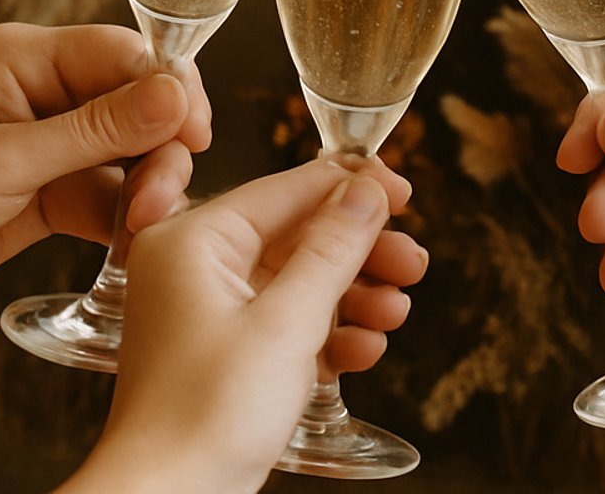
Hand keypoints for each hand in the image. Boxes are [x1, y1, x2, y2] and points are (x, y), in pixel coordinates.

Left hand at [0, 22, 208, 316]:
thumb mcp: (3, 161)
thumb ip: (96, 130)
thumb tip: (175, 94)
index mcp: (26, 59)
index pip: (127, 54)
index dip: (170, 90)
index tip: (194, 137)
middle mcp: (42, 93)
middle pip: (138, 106)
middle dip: (160, 150)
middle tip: (158, 202)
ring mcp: (44, 146)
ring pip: (129, 157)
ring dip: (147, 190)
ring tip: (142, 229)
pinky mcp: (42, 194)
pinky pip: (106, 198)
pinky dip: (124, 221)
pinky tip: (131, 245)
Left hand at [70, 159, 423, 493]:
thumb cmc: (205, 415)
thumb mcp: (286, 323)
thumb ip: (332, 249)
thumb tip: (366, 191)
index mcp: (192, 241)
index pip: (286, 190)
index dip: (351, 188)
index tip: (404, 192)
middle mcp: (196, 268)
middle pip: (298, 237)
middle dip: (361, 254)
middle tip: (412, 264)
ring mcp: (211, 312)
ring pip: (300, 283)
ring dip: (354, 297)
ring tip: (394, 313)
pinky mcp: (228, 353)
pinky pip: (289, 324)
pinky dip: (330, 334)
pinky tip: (365, 350)